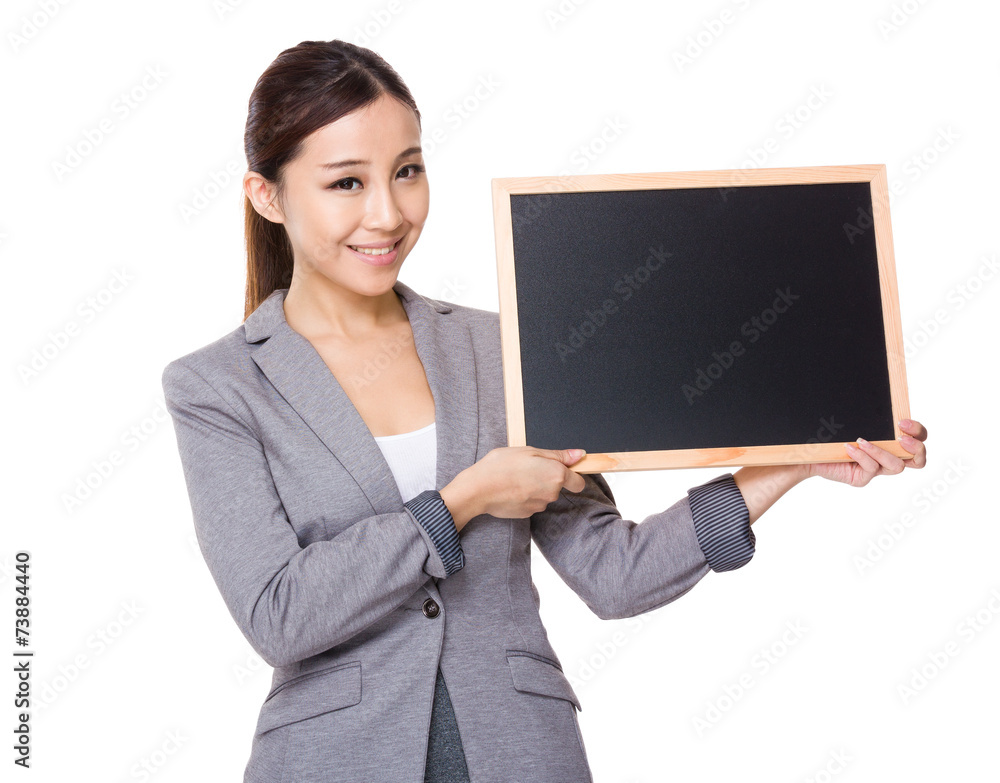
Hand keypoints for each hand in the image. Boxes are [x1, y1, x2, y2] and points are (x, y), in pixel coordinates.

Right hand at [443, 447, 586, 524]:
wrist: (479, 489)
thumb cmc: (502, 465)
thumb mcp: (530, 451)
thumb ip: (558, 455)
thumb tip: (579, 455)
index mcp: (556, 475)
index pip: (578, 482)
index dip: (572, 475)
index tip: (561, 469)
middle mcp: (552, 493)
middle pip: (558, 487)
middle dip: (547, 478)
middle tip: (527, 467)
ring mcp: (539, 505)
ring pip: (543, 495)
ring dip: (535, 487)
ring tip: (515, 477)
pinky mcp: (527, 514)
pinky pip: (532, 503)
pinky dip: (525, 496)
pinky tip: (511, 488)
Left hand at [806, 418, 927, 487]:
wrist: (808, 450)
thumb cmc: (831, 433)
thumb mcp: (853, 420)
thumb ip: (869, 414)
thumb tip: (878, 392)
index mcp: (890, 441)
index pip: (918, 439)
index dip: (918, 432)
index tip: (902, 421)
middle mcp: (886, 457)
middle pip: (918, 459)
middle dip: (916, 447)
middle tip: (900, 436)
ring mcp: (875, 469)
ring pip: (895, 466)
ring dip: (881, 451)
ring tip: (861, 440)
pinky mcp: (861, 478)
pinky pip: (871, 469)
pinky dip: (861, 456)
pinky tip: (848, 447)